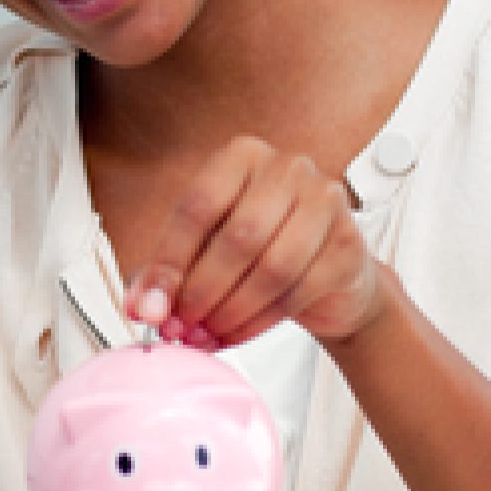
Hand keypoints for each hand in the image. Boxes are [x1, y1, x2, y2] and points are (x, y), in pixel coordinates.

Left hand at [126, 135, 384, 347]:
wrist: (326, 278)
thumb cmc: (257, 252)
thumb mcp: (203, 252)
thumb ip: (167, 274)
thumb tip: (141, 306)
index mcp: (242, 156)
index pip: (198, 205)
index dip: (170, 262)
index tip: (150, 307)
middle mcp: (288, 168)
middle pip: (238, 237)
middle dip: (202, 292)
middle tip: (180, 327)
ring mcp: (326, 201)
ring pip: (272, 267)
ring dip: (232, 311)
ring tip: (207, 334)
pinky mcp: (348, 243)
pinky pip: (300, 290)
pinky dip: (260, 322)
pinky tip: (236, 334)